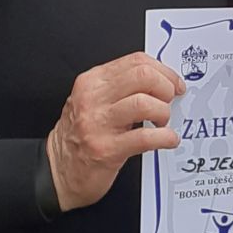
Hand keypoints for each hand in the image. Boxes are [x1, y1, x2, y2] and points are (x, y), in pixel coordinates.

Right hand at [47, 52, 185, 210]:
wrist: (59, 170)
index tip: (173, 83)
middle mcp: (92, 99)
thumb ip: (120, 87)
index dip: (163, 71)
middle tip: (169, 101)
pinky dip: (165, 137)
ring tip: (162, 123)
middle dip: (165, 88)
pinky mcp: (107, 149)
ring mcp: (98, 124)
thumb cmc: (79, 135)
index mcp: (91, 82)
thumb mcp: (93, 101)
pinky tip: (167, 139)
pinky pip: (145, 137)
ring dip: (163, 113)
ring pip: (145, 103)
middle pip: (143, 76)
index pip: (136, 61)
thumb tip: (159, 81)